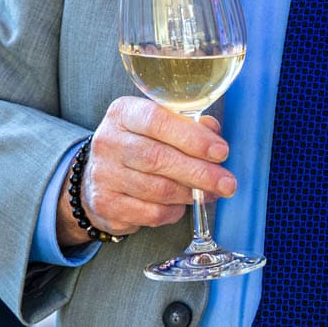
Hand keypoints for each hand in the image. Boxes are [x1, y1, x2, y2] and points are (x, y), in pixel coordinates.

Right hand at [55, 96, 235, 248]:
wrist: (100, 174)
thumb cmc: (140, 143)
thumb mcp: (160, 124)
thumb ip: (188, 124)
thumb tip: (214, 134)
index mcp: (123, 113)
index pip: (158, 121)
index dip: (193, 137)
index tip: (221, 151)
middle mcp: (108, 142)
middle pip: (158, 158)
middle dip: (200, 172)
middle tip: (227, 183)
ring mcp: (103, 175)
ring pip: (157, 189)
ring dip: (191, 193)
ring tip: (211, 193)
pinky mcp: (105, 205)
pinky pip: (150, 213)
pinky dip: (173, 211)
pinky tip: (181, 205)